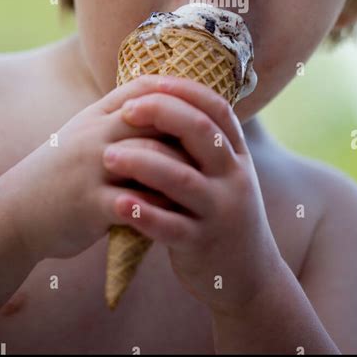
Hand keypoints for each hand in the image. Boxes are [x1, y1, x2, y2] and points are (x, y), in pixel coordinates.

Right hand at [3, 76, 190, 262]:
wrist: (20, 211)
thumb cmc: (64, 171)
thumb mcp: (87, 132)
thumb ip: (122, 118)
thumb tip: (169, 104)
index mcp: (97, 114)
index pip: (144, 88)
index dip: (179, 92)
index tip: (207, 105)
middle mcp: (95, 134)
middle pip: (153, 119)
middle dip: (189, 131)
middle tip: (218, 147)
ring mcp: (92, 167)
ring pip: (149, 158)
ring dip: (181, 170)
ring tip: (205, 181)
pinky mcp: (89, 204)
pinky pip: (134, 203)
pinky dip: (159, 208)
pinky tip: (178, 214)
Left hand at [101, 75, 282, 315]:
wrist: (248, 274)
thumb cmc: (223, 212)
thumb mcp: (225, 174)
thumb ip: (203, 143)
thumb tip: (165, 99)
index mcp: (237, 155)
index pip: (217, 109)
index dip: (185, 91)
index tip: (152, 82)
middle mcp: (234, 177)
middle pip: (201, 133)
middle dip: (162, 115)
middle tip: (125, 111)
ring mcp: (220, 211)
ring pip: (181, 179)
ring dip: (142, 163)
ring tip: (108, 156)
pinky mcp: (201, 244)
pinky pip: (171, 226)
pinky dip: (144, 213)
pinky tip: (118, 203)